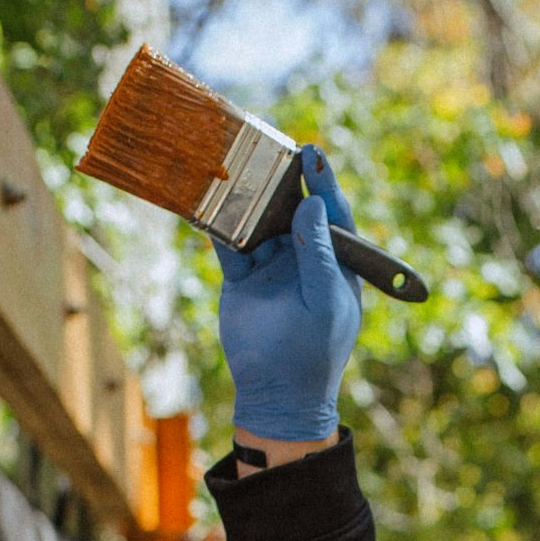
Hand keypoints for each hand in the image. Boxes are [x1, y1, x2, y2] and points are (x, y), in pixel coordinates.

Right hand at [216, 145, 362, 443]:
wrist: (276, 395)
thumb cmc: (312, 353)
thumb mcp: (323, 302)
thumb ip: (317, 253)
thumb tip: (313, 204)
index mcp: (336, 263)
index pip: (333, 213)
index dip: (323, 182)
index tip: (313, 152)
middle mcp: (305, 257)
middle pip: (293, 208)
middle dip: (282, 180)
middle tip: (270, 145)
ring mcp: (272, 265)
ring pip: (259, 220)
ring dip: (247, 195)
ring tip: (234, 161)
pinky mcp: (242, 277)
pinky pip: (229, 242)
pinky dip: (217, 222)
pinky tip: (204, 198)